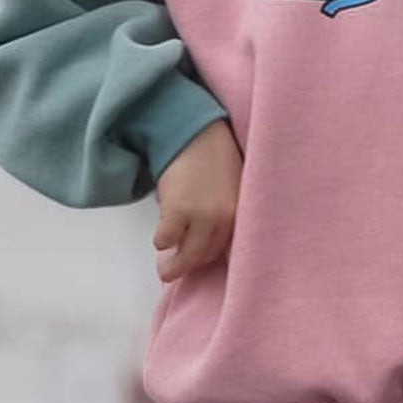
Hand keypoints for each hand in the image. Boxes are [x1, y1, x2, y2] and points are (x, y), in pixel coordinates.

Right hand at [153, 118, 242, 283]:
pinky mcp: (178, 210)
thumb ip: (228, 209)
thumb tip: (210, 236)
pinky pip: (166, 238)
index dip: (214, 262)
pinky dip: (162, 241)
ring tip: (165, 270)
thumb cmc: (212, 153)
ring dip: (174, 264)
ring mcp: (202, 215)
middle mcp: (225, 217)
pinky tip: (160, 240)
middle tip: (175, 272)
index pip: (231, 249)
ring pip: (188, 254)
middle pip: (207, 255)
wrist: (190, 129)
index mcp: (241, 210)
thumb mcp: (232, 184)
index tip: (202, 269)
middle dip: (191, 266)